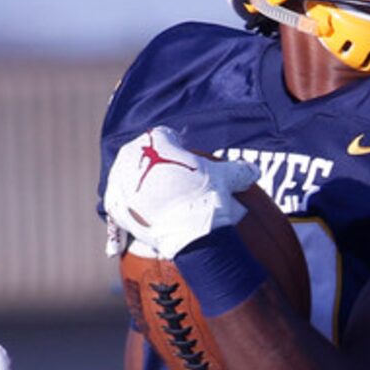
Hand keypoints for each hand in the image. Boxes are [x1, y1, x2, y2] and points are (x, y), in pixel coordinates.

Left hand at [103, 126, 255, 259]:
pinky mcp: (115, 205)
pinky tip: (148, 214)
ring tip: (162, 201)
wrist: (193, 231)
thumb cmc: (209, 197)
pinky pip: (122, 202)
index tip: (187, 163)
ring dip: (142, 185)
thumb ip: (239, 169)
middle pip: (144, 156)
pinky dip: (133, 207)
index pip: (165, 137)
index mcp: (155, 140)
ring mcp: (119, 180)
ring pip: (131, 178)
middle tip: (175, 183)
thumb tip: (254, 171)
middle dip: (157, 166)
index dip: (178, 148)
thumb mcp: (229, 177)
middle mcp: (131, 154)